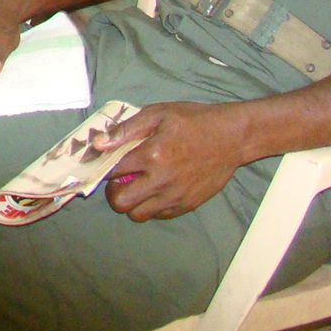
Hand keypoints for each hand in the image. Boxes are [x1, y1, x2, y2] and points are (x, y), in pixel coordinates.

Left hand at [97, 102, 245, 220]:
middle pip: (120, 202)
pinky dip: (152, 206)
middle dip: (113, 191)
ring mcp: (175, 196)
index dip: (103, 168)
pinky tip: (156, 189)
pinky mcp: (187, 204)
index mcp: (151, 155)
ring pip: (138, 214)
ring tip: (138, 185)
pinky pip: (159, 215)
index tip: (105, 164)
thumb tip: (99, 143)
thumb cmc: (194, 121)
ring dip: (132, 201)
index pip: (111, 171)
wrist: (232, 137)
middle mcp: (161, 180)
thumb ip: (126, 129)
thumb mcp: (158, 114)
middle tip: (120, 179)